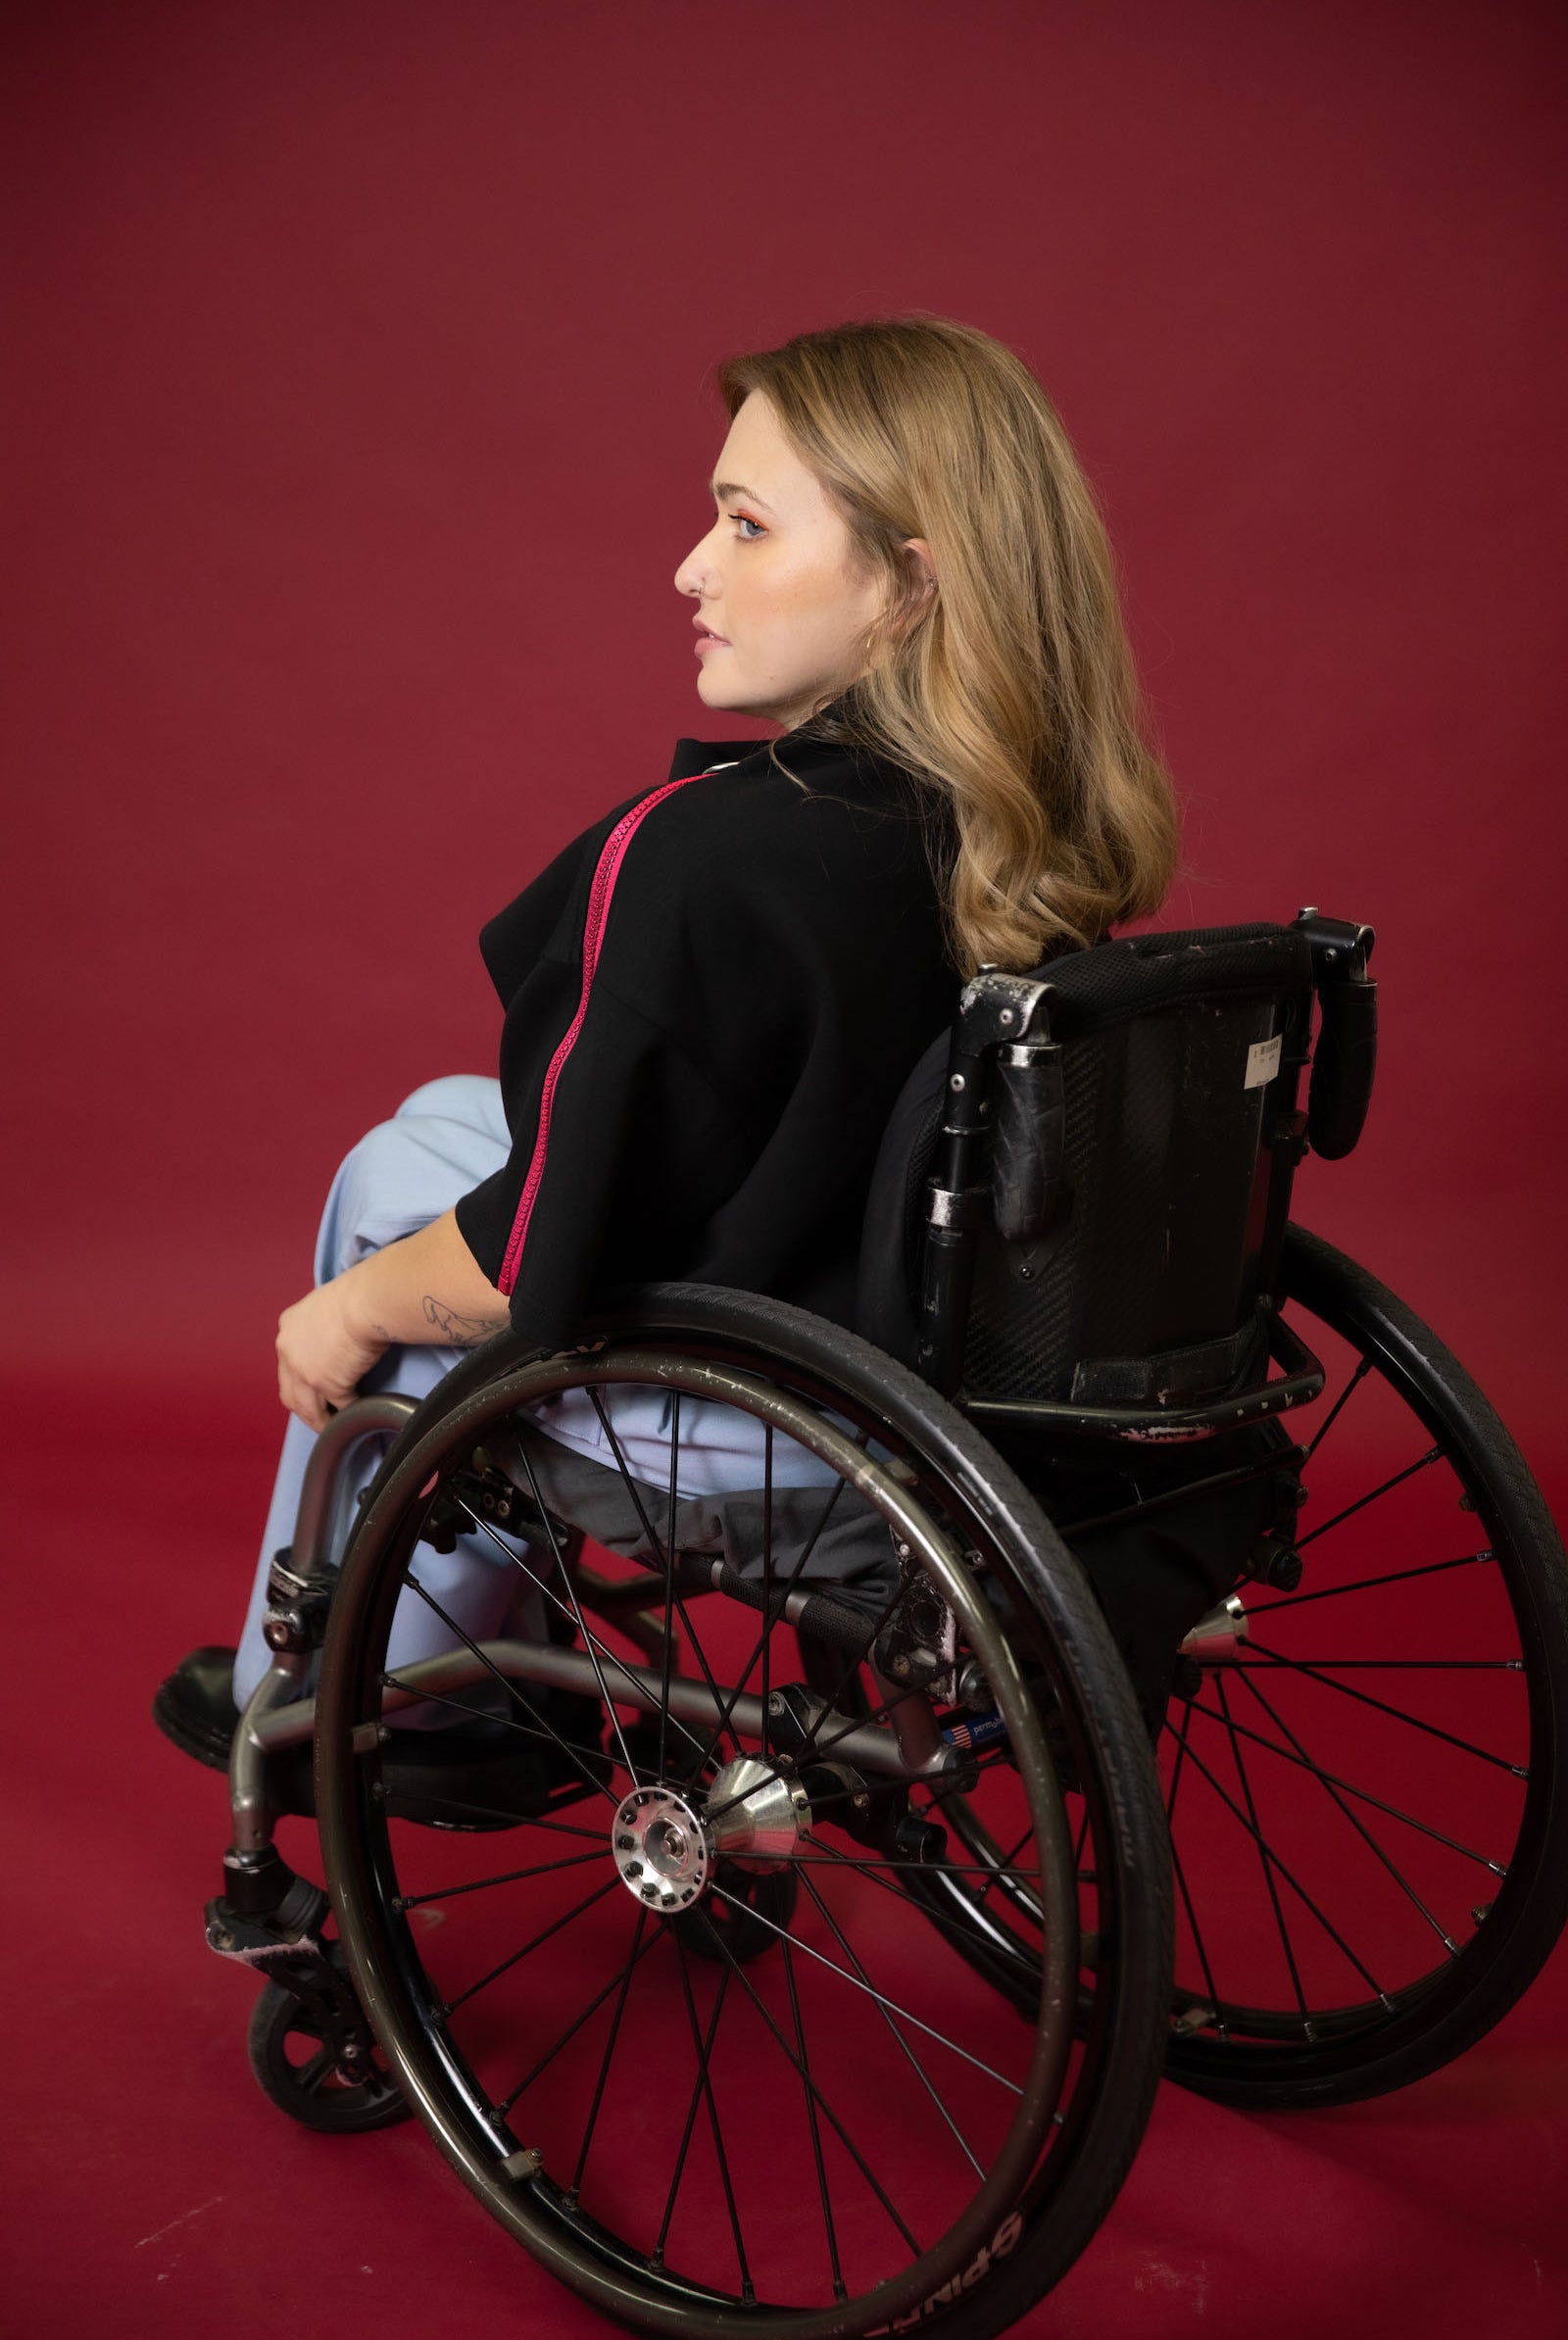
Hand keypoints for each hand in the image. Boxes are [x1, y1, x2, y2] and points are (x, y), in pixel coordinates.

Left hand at [276, 1271, 391, 1431]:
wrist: (366, 1301)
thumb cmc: (358, 1293)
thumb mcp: (329, 1303)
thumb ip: (325, 1323)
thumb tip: (340, 1335)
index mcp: (288, 1327)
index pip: (288, 1362)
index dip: (300, 1378)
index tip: (314, 1386)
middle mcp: (288, 1351)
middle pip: (290, 1392)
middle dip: (305, 1407)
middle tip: (322, 1416)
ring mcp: (304, 1372)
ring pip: (308, 1408)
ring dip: (322, 1421)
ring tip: (337, 1427)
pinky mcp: (327, 1385)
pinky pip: (340, 1407)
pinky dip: (350, 1412)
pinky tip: (360, 1415)